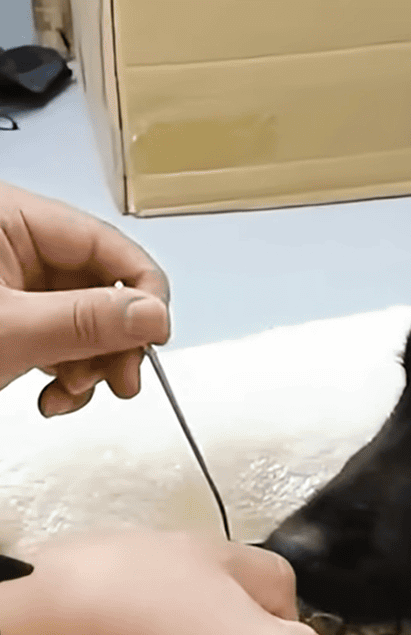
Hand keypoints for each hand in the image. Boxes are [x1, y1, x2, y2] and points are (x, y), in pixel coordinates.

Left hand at [0, 180, 169, 414]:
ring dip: (91, 366)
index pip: (104, 242)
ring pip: (85, 321)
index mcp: (10, 218)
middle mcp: (17, 245)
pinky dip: (68, 374)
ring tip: (71, 395)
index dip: (140, 289)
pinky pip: (60, 341)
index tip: (155, 337)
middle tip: (121, 383)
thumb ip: (85, 321)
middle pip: (100, 286)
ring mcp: (15, 285)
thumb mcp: (9, 331)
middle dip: (114, 340)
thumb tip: (155, 316)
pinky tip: (53, 400)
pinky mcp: (11, 319)